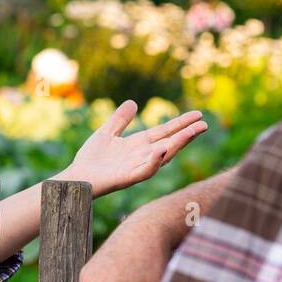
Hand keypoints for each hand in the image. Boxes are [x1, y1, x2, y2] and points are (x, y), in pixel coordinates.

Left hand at [62, 100, 206, 196]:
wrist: (76, 177)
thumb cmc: (91, 159)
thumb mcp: (107, 132)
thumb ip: (120, 119)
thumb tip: (133, 102)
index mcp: (139, 145)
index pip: (165, 132)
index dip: (181, 123)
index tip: (198, 114)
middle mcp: (142, 156)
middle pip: (170, 143)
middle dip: (187, 134)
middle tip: (204, 124)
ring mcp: (137, 167)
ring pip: (163, 156)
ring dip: (177, 144)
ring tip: (191, 132)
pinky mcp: (127, 178)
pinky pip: (145, 171)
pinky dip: (154, 161)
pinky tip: (161, 149)